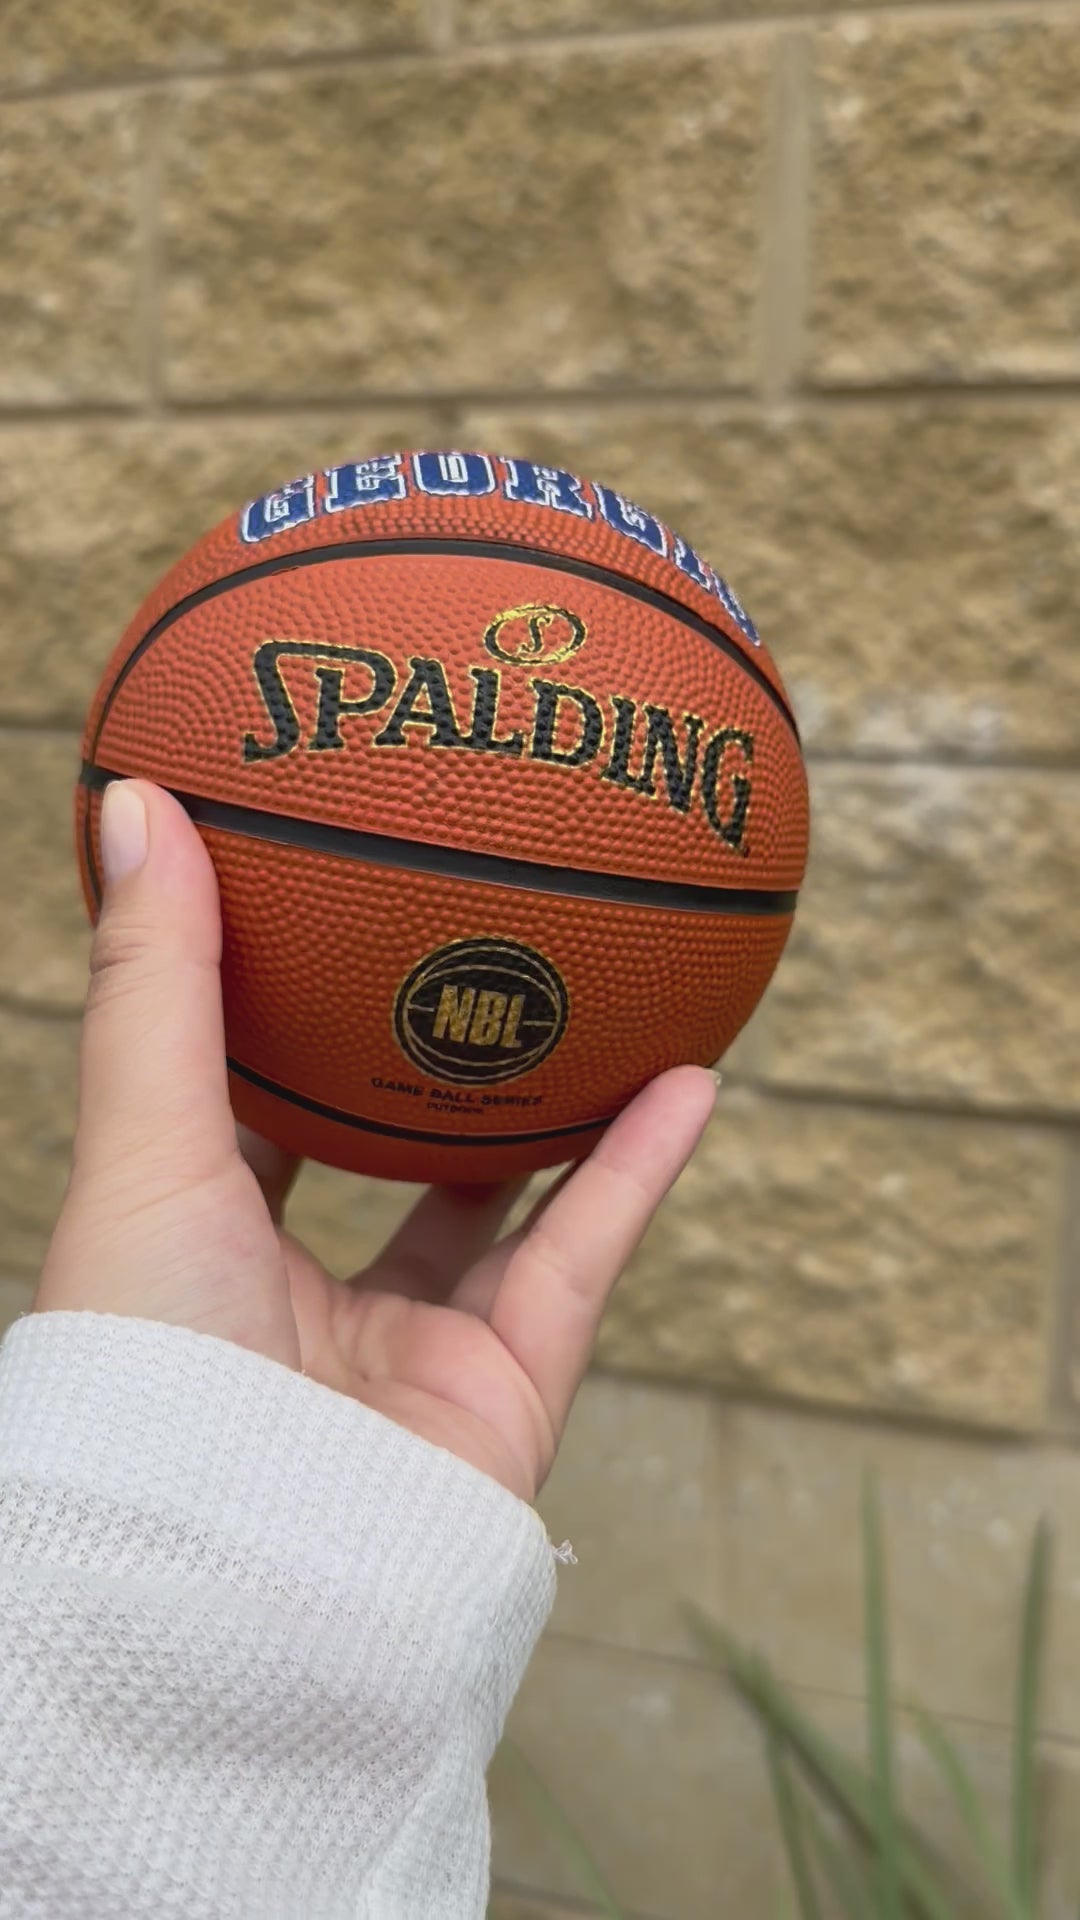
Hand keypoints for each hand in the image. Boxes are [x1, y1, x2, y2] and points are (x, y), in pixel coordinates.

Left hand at [37, 781, 714, 1500]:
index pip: (244, 1132)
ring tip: (613, 1005)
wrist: (248, 1569)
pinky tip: (692, 1075)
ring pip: (505, 1215)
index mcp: (206, 1257)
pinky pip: (587, 1256)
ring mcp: (415, 1356)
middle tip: (475, 963)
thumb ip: (156, 982)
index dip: (276, 1042)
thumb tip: (138, 801)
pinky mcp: (512, 1391)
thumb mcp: (141, 1145)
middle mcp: (310, 1309)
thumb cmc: (155, 1362)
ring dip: (560, 1118)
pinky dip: (640, 1168)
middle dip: (426, 1081)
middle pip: (383, 1173)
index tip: (315, 941)